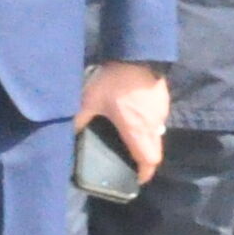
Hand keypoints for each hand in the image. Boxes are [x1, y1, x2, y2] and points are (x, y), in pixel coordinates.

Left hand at [80, 59, 168, 183]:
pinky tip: (134, 119)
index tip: (136, 180)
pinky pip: (158, 121)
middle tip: (132, 163)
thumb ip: (80, 118)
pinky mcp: (163, 100)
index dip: (144, 174)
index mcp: (137, 130)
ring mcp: (161, 112)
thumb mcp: (90, 100)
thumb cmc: (115, 81)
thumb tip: (70, 131)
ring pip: (157, 136)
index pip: (148, 160)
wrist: (138, 54)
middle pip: (155, 152)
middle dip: (145, 161)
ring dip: (147, 142)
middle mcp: (153, 125)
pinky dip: (148, 127)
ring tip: (130, 141)